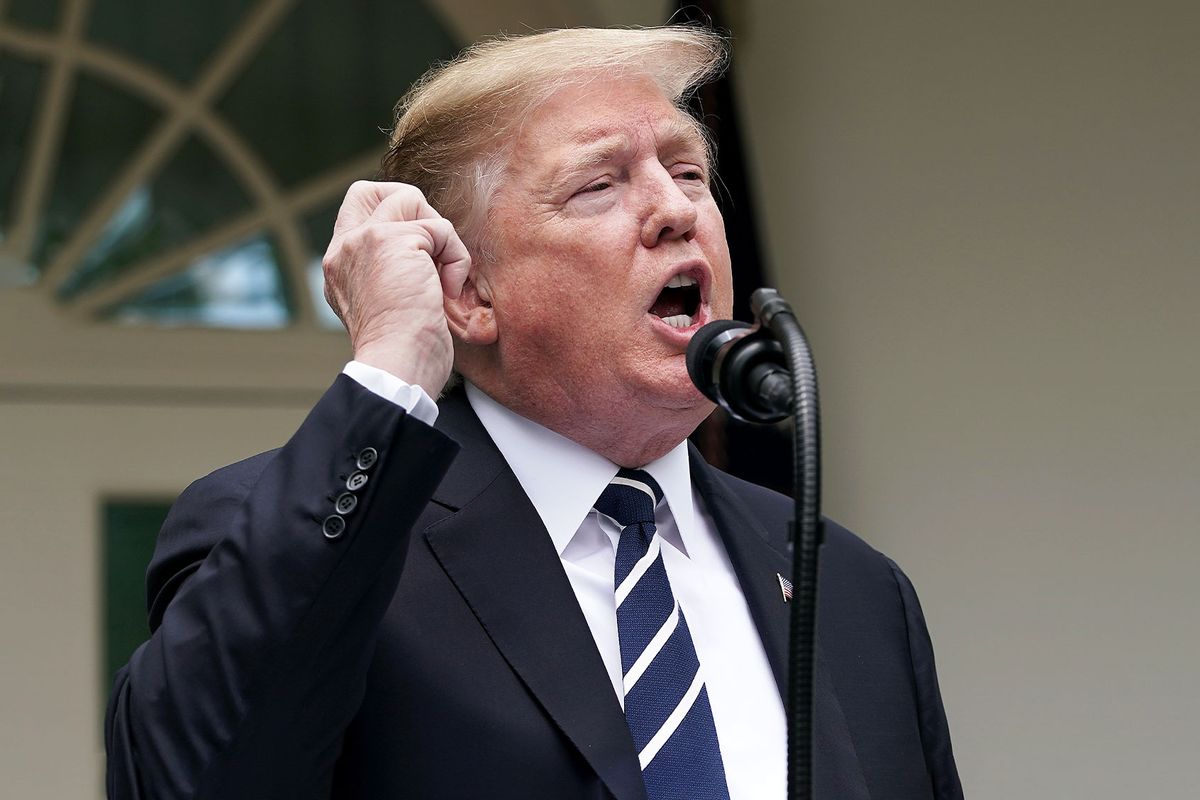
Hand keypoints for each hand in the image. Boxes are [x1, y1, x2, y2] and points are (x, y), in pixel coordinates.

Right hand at [323, 181, 470, 395]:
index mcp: (339, 265)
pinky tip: (446, 291)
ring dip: (441, 238)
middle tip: (432, 252)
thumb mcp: (389, 304)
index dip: (396, 218)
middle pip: (375, 189)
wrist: (398, 368)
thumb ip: (392, 272)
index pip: (358, 210)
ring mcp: (364, 240)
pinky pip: (440, 229)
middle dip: (414, 208)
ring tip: (442, 279)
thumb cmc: (405, 353)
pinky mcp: (390, 240)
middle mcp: (344, 248)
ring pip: (411, 200)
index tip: (421, 258)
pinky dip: (456, 259)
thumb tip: (428, 255)